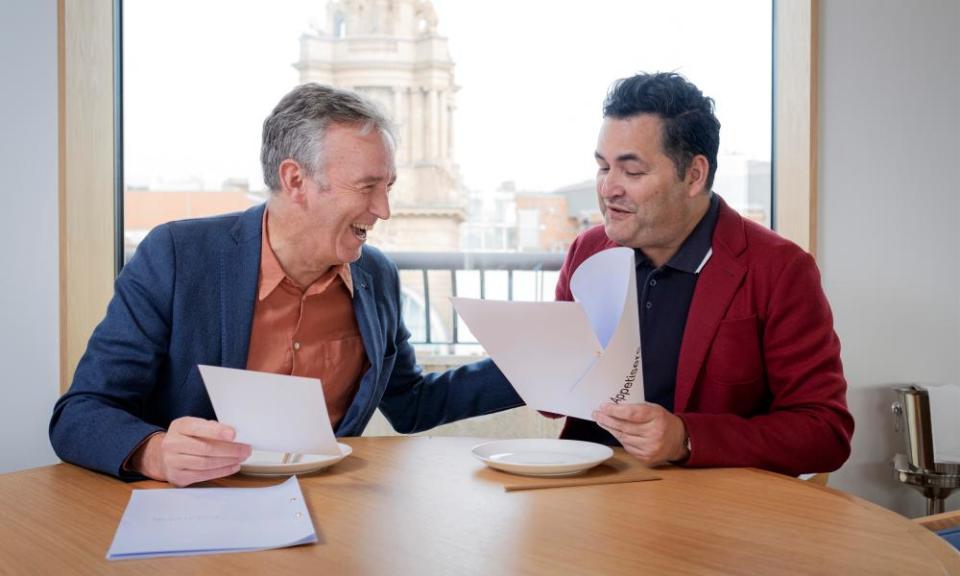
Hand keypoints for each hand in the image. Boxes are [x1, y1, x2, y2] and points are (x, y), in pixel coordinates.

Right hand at [130, 416, 251, 486]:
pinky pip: (203, 475)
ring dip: (228, 461)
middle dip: (230, 450)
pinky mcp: (177, 477)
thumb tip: (235, 435)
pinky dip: (221, 471)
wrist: (161, 456)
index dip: (216, 431)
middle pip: (205, 448)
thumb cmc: (186, 438)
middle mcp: (172, 443)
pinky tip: (233, 466)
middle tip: (246, 449)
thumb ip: (211, 428)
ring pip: (205, 463)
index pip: (198, 427)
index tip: (233, 434)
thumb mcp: (194, 426)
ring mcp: (172, 462)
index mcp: (179, 426)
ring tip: (242, 458)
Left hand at [592, 403, 687, 465]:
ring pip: (623, 438)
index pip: (632, 413)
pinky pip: (627, 447)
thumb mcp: (653, 409)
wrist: (678, 440)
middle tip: (597, 414)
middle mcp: (655, 433)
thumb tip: (611, 408)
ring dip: (611, 429)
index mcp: (657, 417)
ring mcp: (651, 448)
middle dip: (607, 419)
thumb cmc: (662, 421)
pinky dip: (620, 439)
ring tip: (602, 421)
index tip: (604, 407)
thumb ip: (635, 408)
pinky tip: (615, 432)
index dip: (615, 410)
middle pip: (624, 427)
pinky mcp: (647, 458)